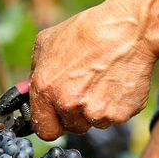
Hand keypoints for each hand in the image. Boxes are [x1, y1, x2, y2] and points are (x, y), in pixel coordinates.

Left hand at [29, 0, 157, 140]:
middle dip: (75, 113)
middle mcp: (68, 103)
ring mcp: (95, 111)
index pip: (43, 129)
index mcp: (46, 89)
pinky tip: (116, 82)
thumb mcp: (46, 43)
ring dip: (95, 109)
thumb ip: (35, 72)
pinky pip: (114, 118)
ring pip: (93, 123)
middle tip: (85, 88)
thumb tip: (29, 92)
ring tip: (102, 81)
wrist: (129, 28)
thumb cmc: (88, 31)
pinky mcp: (119, 114)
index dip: (51, 123)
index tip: (56, 118)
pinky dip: (116, 105)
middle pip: (71, 127)